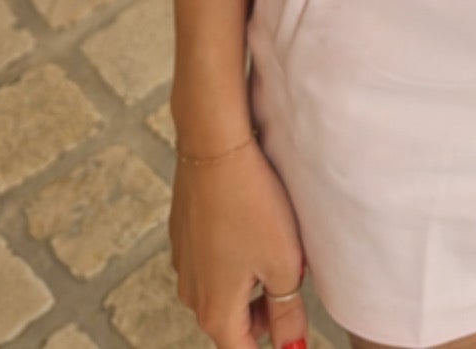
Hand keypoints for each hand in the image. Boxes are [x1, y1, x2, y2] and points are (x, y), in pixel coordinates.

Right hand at [170, 135, 308, 347]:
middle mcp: (191, 294)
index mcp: (215, 311)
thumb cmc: (253, 205)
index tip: (291, 327)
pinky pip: (210, 260)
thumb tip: (292, 347)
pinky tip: (250, 224)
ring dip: (248, 283)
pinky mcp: (182, 233)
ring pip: (221, 290)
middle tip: (292, 284)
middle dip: (262, 314)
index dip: (273, 343)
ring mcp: (183, 262)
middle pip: (232, 323)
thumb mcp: (284, 265)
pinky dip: (232, 255)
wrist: (215, 146)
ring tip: (274, 248)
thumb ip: (288, 314)